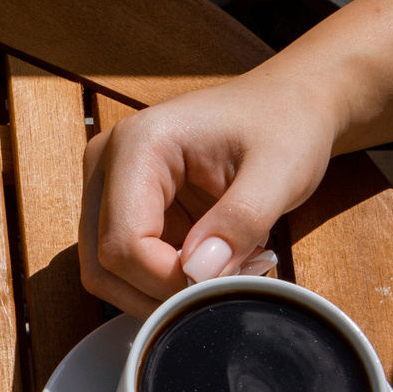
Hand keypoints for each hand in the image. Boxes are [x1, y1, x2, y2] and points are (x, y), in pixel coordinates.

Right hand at [79, 72, 342, 314]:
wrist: (289, 101)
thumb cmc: (285, 123)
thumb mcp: (281, 170)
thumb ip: (242, 220)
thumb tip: (198, 272)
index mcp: (137, 145)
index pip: (124, 243)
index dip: (168, 279)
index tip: (226, 281)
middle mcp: (106, 164)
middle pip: (103, 263)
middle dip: (162, 290)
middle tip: (229, 281)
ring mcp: (108, 186)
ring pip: (106, 271)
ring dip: (161, 290)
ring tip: (225, 271)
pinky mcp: (122, 205)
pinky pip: (126, 264)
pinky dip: (164, 280)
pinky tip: (213, 262)